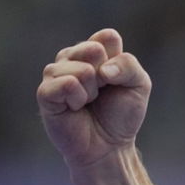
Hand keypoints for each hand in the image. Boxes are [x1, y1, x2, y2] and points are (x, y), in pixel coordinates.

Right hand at [36, 29, 150, 172]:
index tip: (117, 79)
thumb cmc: (122, 115)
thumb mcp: (139, 86)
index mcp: (94, 52)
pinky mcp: (45, 93)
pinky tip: (76, 107)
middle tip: (102, 93)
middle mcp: (72, 58)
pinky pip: (65, 83)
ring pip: (80, 68)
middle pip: (93, 49)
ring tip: (89, 103)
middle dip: (107, 77)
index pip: (107, 37)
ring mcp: (55, 74)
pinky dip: (78, 97)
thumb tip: (101, 69)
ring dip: (93, 91)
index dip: (117, 60)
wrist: (109, 146)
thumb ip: (129, 65)